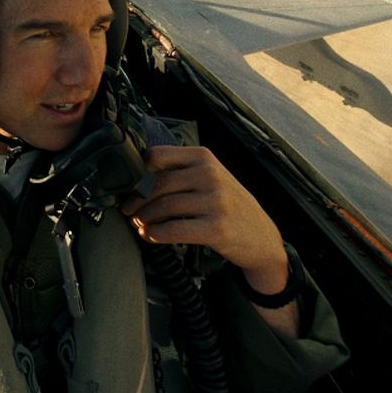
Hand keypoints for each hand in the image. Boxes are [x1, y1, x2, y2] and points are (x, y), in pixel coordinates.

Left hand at [120, 145, 288, 293]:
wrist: (263, 237)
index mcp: (204, 157)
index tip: (129, 185)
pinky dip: (155, 234)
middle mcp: (210, 175)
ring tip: (139, 224)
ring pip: (163, 207)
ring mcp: (215, 202)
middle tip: (128, 210)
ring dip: (144, 218)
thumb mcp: (211, 177)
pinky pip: (174, 229)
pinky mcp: (216, 228)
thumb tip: (138, 177)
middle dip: (136, 199)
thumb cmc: (230, 206)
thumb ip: (181, 172)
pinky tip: (151, 235)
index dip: (137, 172)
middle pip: (157, 183)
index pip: (158, 155)